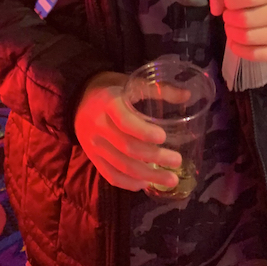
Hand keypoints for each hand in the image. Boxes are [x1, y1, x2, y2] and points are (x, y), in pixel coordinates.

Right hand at [73, 71, 181, 191]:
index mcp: (108, 103)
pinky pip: (110, 175)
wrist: (79, 97)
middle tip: (177, 161)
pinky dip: (129, 183)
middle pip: (127, 148)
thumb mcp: (131, 82)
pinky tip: (145, 183)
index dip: (144, 132)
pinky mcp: (92, 157)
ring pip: (121, 166)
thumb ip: (158, 89)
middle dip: (155, 157)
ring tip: (170, 179)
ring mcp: (93, 145)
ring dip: (147, 175)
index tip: (163, 137)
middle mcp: (98, 126)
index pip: (125, 122)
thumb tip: (187, 95)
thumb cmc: (111, 88)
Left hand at [208, 0, 266, 63]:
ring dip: (233, 34)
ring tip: (232, 29)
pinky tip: (236, 43)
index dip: (232, 1)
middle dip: (230, 19)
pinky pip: (254, 54)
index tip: (227, 3)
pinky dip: (239, 50)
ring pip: (249, 37)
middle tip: (228, 18)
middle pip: (246, 19)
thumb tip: (216, 8)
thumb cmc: (254, 0)